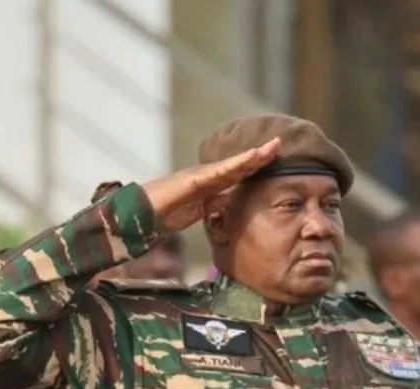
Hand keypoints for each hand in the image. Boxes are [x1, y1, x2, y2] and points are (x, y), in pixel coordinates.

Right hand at [140, 138, 280, 231]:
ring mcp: (200, 175)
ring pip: (232, 164)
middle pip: (238, 164)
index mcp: (208, 184)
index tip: (273, 156)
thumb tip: (233, 198)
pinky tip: (252, 158)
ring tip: (272, 147)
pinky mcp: (193, 179)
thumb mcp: (199, 211)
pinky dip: (237, 164)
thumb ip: (215, 204)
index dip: (255, 165)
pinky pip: (219, 171)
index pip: (237, 173)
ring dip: (253, 156)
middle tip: (279, 143)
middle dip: (260, 155)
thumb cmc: (165, 214)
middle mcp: (206, 175)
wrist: (141, 215)